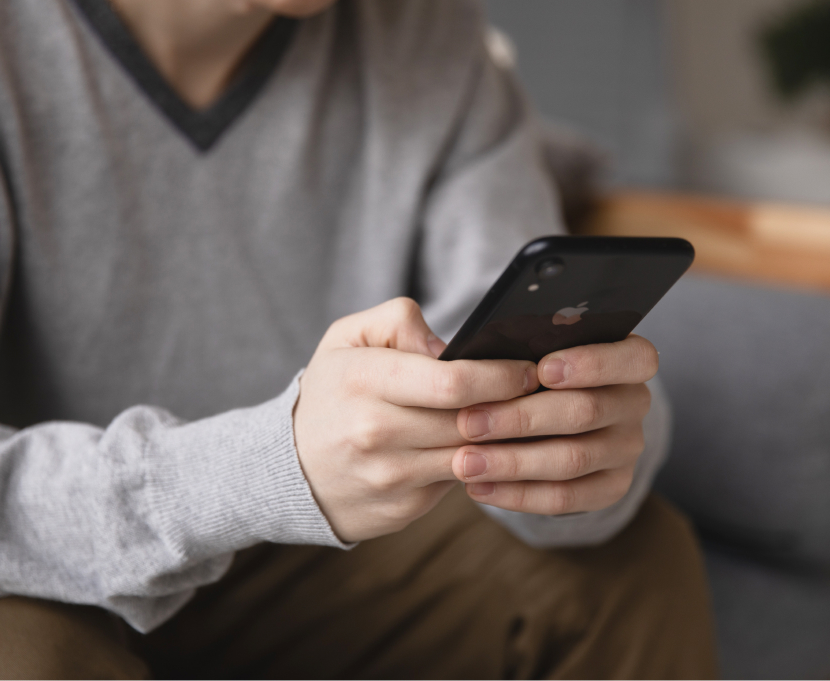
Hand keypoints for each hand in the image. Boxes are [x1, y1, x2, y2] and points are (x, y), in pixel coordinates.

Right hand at [293, 298, 537, 541]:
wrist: (289, 468)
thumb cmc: (331, 393)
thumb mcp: (347, 338)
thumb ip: (397, 320)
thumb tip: (449, 346)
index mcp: (363, 381)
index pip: (453, 382)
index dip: (502, 376)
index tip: (528, 370)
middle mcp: (374, 433)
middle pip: (471, 420)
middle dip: (514, 407)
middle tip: (540, 394)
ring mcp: (389, 477)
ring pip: (472, 456)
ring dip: (504, 439)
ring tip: (523, 419)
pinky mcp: (402, 509)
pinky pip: (458, 483)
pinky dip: (480, 465)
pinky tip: (489, 448)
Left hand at [451, 334, 657, 514]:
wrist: (544, 420)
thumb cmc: (531, 370)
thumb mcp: (531, 348)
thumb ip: (519, 346)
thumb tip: (475, 352)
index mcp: (628, 358)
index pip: (634, 358)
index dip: (591, 363)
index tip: (541, 370)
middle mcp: (634, 403)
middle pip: (586, 411)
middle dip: (521, 418)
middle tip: (469, 422)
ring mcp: (626, 448)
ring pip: (572, 459)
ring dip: (512, 462)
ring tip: (465, 462)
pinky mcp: (611, 487)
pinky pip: (565, 498)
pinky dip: (517, 495)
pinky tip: (478, 487)